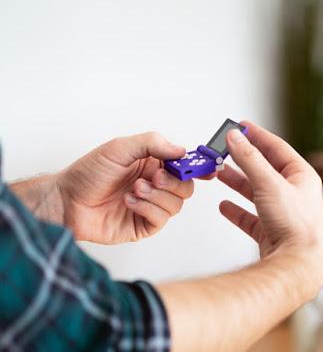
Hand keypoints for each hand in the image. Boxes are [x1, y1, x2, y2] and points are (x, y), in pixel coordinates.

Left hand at [57, 132, 193, 242]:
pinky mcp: (143, 225)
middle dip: (173, 182)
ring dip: (156, 195)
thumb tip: (181, 150)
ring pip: (176, 204)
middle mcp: (155, 185)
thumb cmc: (89, 173)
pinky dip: (147, 208)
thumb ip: (153, 144)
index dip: (199, 167)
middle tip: (154, 176)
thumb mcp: (120, 148)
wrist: (68, 200)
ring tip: (135, 189)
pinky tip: (129, 201)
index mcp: (153, 164)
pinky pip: (161, 219)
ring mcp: (150, 206)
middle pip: (186, 187)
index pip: (184, 166)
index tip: (209, 168)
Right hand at [218, 121, 322, 293]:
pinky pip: (249, 216)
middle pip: (263, 169)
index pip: (276, 147)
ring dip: (237, 182)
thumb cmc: (294, 225)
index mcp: (301, 176)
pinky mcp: (270, 229)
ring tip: (220, 173)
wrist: (296, 264)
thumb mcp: (269, 183)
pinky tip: (224, 206)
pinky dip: (236, 210)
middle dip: (242, 159)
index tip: (241, 125)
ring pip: (255, 191)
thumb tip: (235, 137)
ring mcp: (281, 212)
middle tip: (225, 149)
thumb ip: (249, 158)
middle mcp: (292, 193)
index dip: (257, 135)